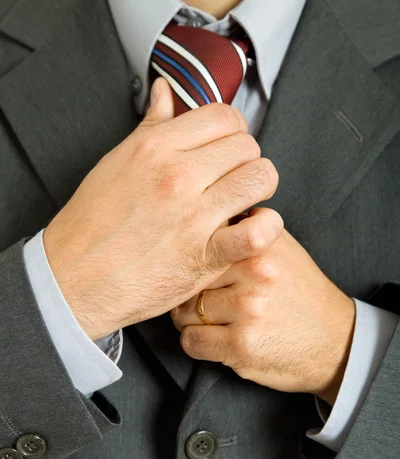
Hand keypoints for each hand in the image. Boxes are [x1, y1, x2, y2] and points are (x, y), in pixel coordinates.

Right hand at [43, 78, 281, 339]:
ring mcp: (193, 217)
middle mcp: (177, 176)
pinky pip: (257, 232)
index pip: (225, 116)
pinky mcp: (204, 256)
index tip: (226, 148)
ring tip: (244, 202)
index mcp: (156, 147)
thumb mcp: (115, 162)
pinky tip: (251, 229)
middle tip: (232, 179)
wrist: (75, 278)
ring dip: (259, 190)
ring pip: (260, 179)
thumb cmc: (92, 224)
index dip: (233, 131)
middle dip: (246, 160)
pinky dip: (266, 228)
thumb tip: (165, 91)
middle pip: (247, 146)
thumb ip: (150, 125)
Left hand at [171, 224, 355, 405]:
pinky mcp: (242, 345)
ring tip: (213, 322)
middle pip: (189, 279)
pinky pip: (192, 341)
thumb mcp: (282, 249)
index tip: (199, 274)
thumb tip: (207, 216)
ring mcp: (248, 309)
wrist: (335, 341)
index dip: (194, 263)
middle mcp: (255, 272)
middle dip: (190, 294)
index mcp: (260, 244)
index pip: (199, 245)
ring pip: (184, 312)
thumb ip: (246, 229)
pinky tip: (216, 341)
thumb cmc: (301, 295)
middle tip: (204, 303)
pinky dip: (197, 344)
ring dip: (190, 321)